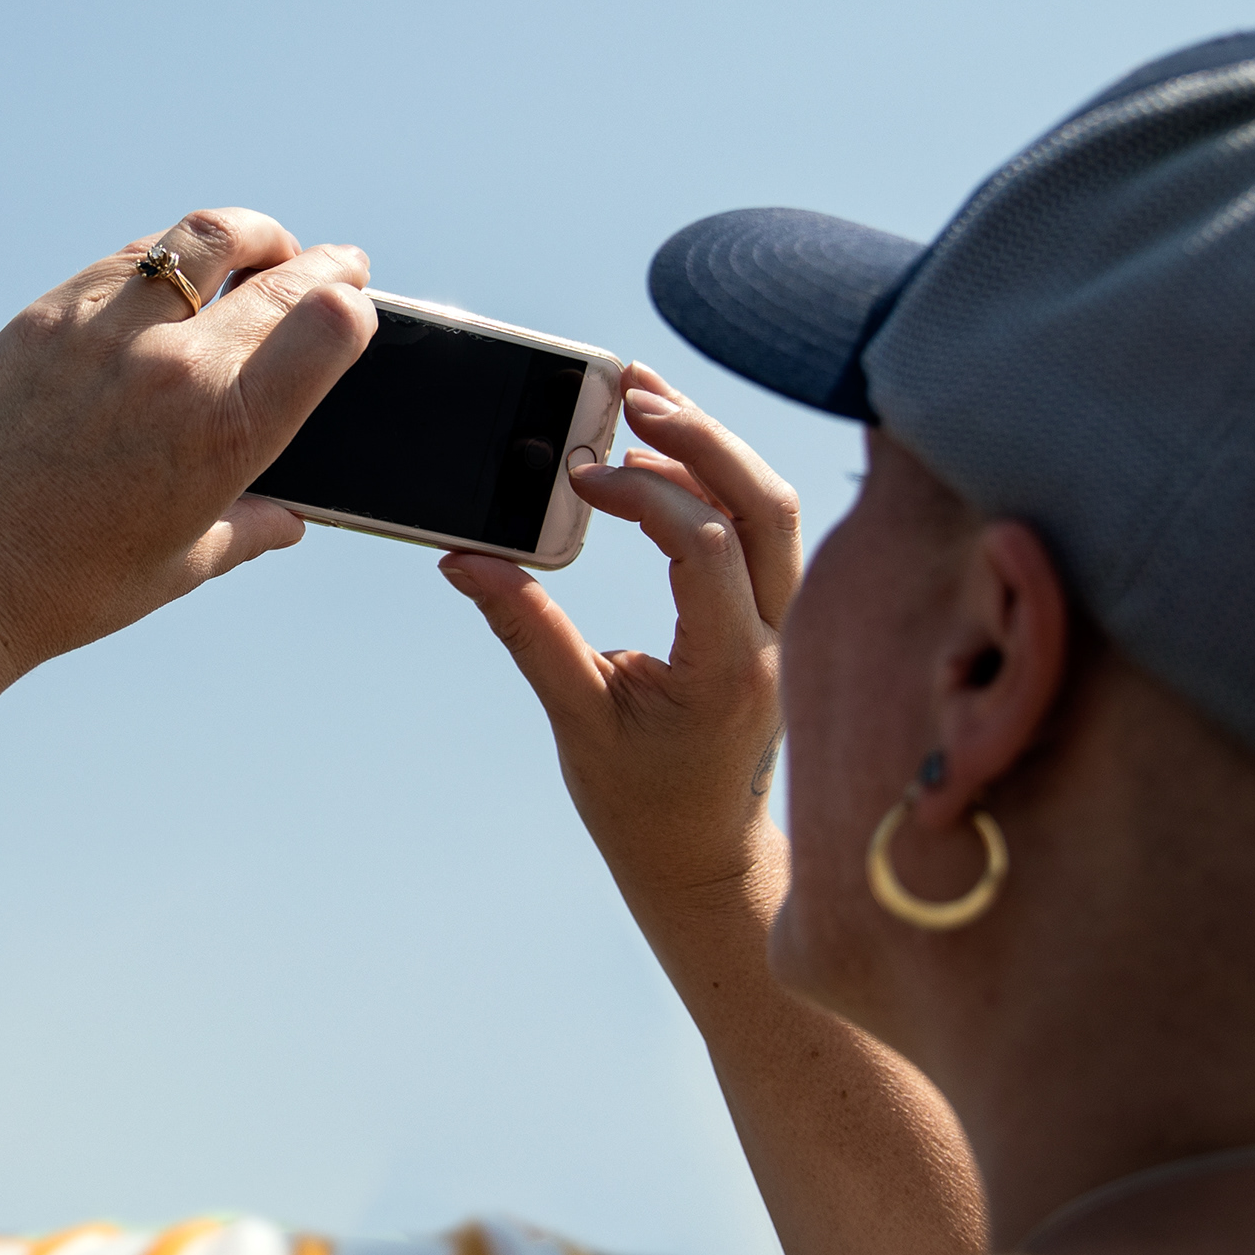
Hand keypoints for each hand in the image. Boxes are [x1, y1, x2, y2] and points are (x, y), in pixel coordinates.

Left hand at [0, 208, 375, 673]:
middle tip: (336, 266)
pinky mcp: (48, 314)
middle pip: (282, 274)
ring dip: (252, 235)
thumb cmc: (66, 585)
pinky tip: (174, 277)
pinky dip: (172, 257)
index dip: (353, 305)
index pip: (328, 323)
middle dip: (325, 265)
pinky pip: (132, 258)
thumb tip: (289, 519)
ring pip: (205, 236)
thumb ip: (249, 529)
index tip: (353, 306)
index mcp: (227, 432)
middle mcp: (175, 365)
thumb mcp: (181, 565)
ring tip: (261, 249)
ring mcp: (107, 327)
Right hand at [439, 367, 800, 916]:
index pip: (707, 546)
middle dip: (702, 436)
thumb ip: (528, 632)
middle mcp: (778, 640)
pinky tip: (664, 459)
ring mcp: (788, 627)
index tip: (577, 479)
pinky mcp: (777, 619)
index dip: (645, 496)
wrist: (706, 862)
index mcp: (730, 669)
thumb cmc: (643, 806)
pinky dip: (718, 483)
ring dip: (713, 448)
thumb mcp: (577, 721)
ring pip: (775, 510)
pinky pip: (762, 532)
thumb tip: (466, 559)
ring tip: (643, 405)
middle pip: (768, 505)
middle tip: (630, 392)